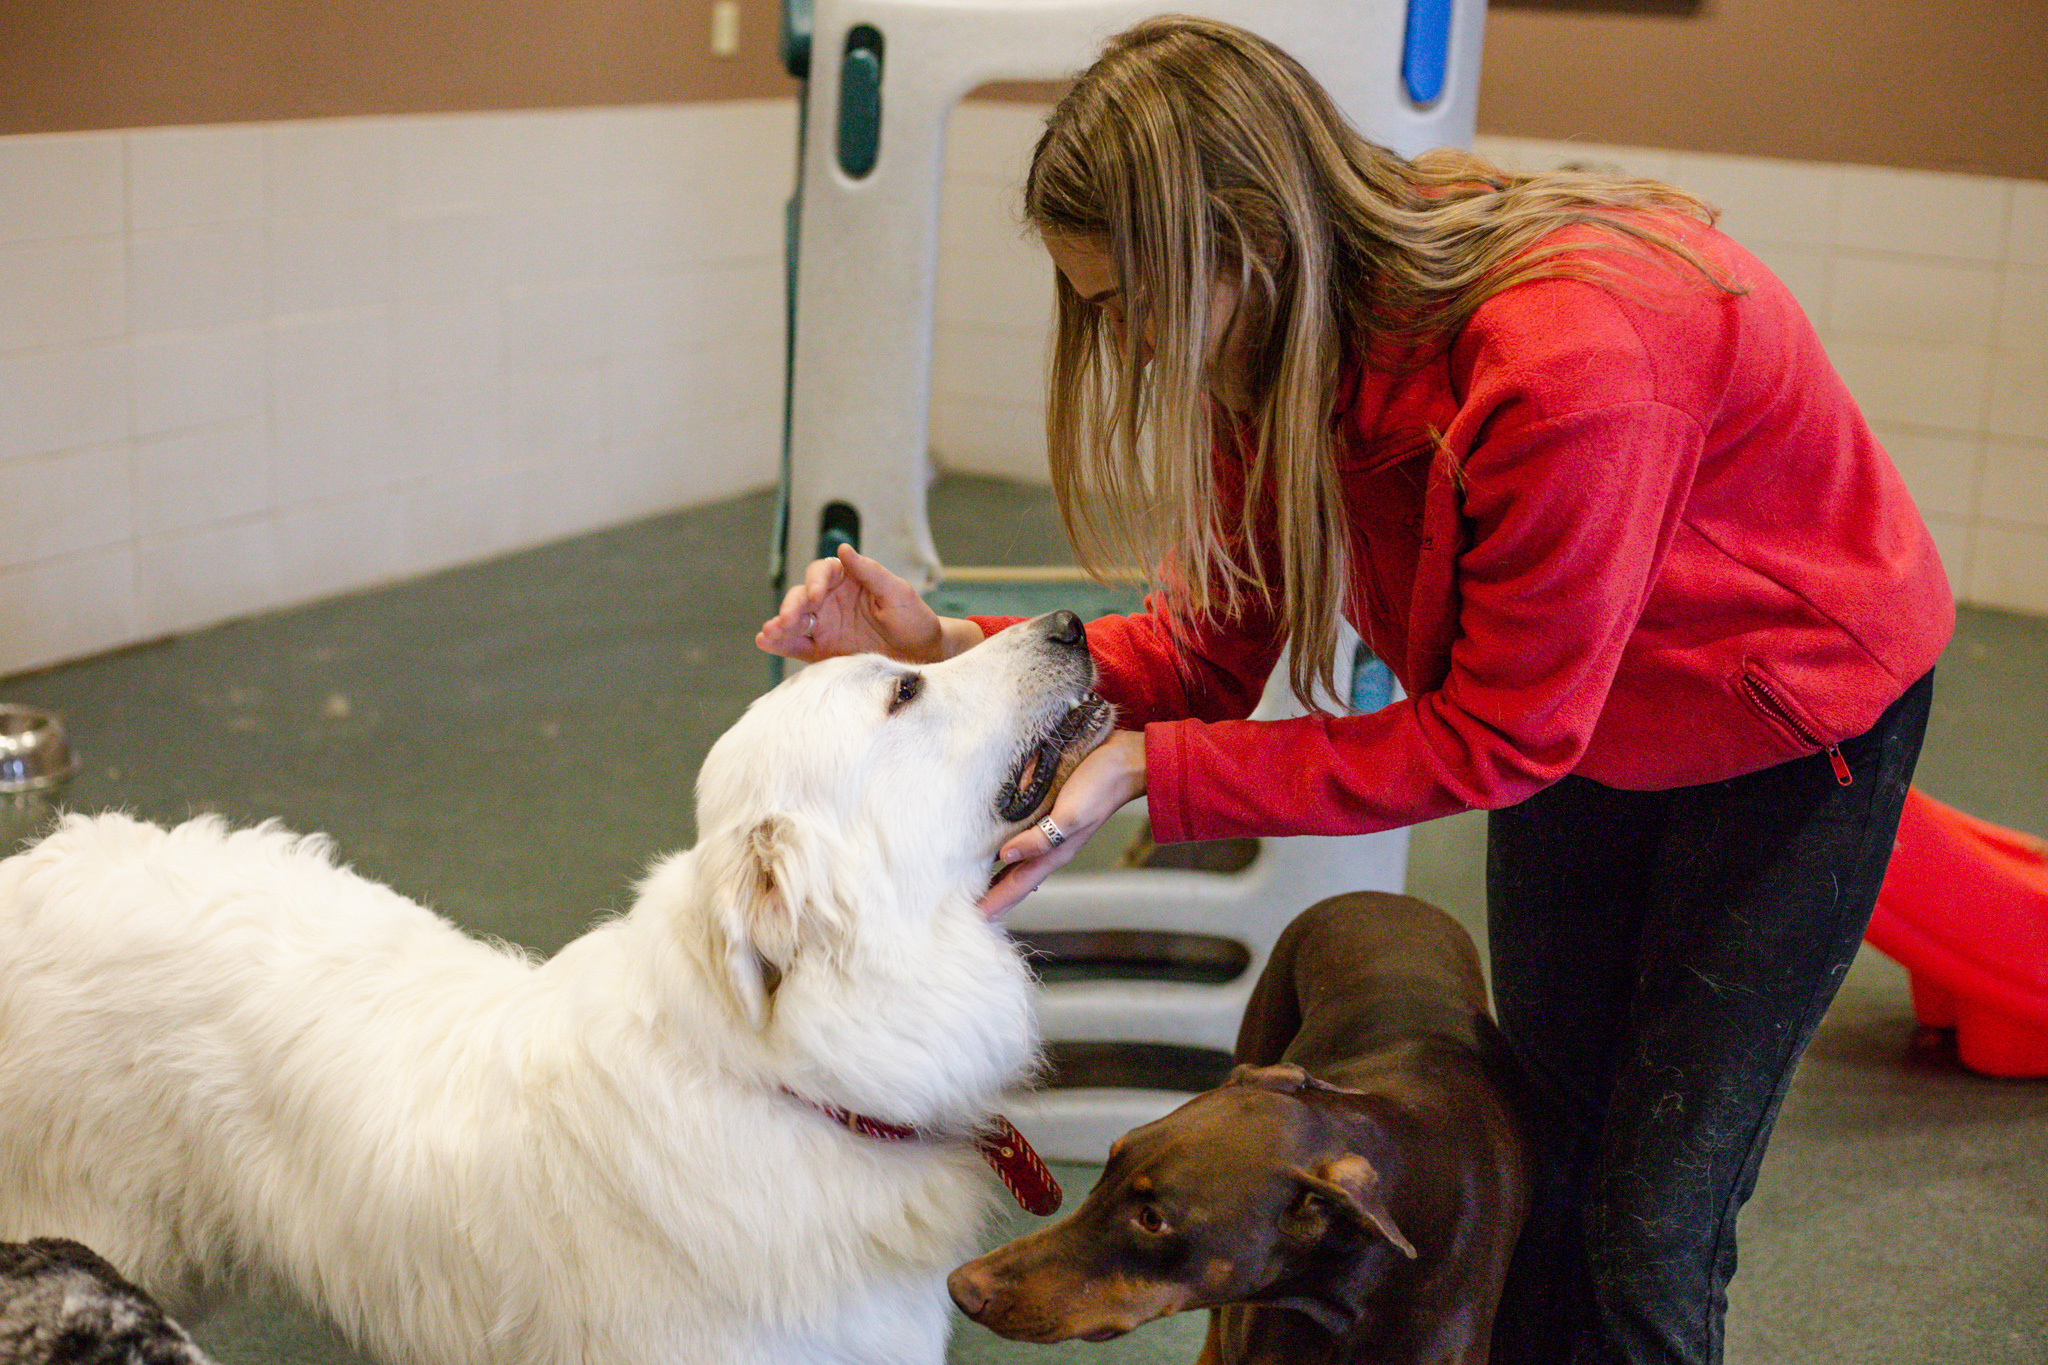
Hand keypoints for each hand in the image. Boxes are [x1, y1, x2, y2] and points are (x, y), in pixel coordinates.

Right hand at [756, 544, 978, 663]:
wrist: (922, 653)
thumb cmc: (913, 617)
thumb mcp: (897, 592)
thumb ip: (870, 571)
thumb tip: (843, 549)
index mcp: (847, 580)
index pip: (821, 572)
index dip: (815, 581)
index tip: (816, 595)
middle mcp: (830, 600)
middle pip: (801, 597)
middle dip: (791, 607)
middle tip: (785, 620)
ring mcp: (823, 625)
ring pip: (794, 621)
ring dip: (778, 625)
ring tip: (768, 633)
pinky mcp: (821, 650)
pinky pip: (796, 645)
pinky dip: (780, 644)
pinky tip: (766, 642)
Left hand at [980, 730, 1147, 917]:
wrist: (1123, 761)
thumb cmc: (1099, 789)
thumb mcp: (1070, 816)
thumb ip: (1039, 839)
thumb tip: (1005, 855)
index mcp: (1054, 853)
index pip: (1017, 885)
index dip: (995, 902)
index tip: (973, 918)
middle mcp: (1049, 845)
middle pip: (1014, 878)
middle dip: (992, 894)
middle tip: (967, 906)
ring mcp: (1048, 829)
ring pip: (1016, 859)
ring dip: (995, 872)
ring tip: (973, 881)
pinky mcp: (1046, 811)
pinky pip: (1020, 836)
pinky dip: (1002, 845)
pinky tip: (992, 843)